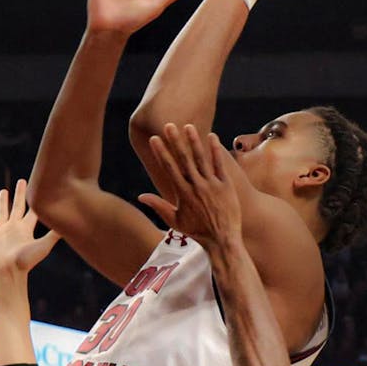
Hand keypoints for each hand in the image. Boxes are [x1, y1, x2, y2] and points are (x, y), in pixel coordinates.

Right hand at [0, 179, 60, 277]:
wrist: (8, 274)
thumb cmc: (26, 262)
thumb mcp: (43, 246)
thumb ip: (54, 235)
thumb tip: (70, 224)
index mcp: (26, 229)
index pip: (32, 211)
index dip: (35, 201)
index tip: (39, 188)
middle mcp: (14, 228)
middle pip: (18, 206)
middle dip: (20, 194)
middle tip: (22, 181)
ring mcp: (1, 232)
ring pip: (2, 212)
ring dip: (3, 202)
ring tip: (4, 191)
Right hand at [138, 124, 241, 246]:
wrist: (222, 240)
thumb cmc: (197, 232)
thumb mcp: (175, 221)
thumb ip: (158, 206)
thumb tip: (140, 196)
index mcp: (182, 193)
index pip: (169, 168)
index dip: (161, 152)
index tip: (154, 139)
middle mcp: (196, 186)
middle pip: (183, 160)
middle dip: (175, 141)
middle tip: (168, 125)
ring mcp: (212, 185)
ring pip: (201, 159)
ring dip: (194, 141)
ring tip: (188, 126)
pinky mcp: (226, 185)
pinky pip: (220, 165)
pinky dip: (215, 151)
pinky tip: (212, 136)